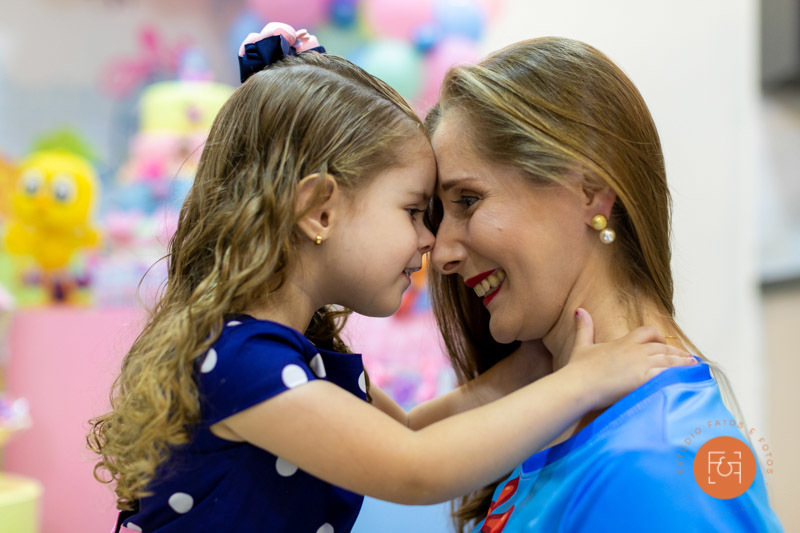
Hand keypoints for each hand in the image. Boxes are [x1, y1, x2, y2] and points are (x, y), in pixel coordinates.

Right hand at [565, 308, 695, 409]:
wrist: (578, 385)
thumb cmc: (579, 369)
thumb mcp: (582, 345)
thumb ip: (585, 328)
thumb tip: (580, 310)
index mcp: (624, 342)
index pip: (648, 332)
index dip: (659, 337)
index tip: (665, 343)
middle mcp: (635, 351)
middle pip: (663, 348)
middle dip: (677, 353)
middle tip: (688, 359)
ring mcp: (641, 365)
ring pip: (668, 361)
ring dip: (682, 364)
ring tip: (693, 367)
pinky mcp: (643, 380)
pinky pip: (666, 376)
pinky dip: (677, 377)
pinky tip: (685, 380)